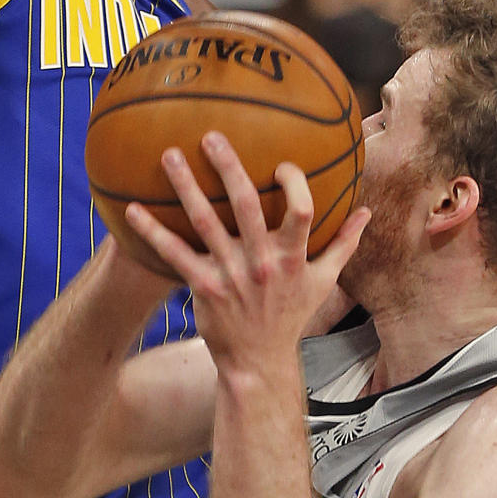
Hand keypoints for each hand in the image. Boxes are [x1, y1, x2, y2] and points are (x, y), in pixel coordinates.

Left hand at [124, 131, 369, 373]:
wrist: (259, 362)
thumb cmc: (291, 315)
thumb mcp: (324, 282)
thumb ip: (344, 244)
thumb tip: (366, 212)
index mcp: (292, 257)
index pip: (302, 211)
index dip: (293, 183)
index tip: (281, 163)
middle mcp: (261, 263)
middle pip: (246, 206)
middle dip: (229, 167)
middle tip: (211, 135)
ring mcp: (230, 274)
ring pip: (204, 222)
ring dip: (185, 187)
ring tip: (168, 155)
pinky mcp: (203, 286)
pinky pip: (174, 254)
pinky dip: (152, 232)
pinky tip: (131, 209)